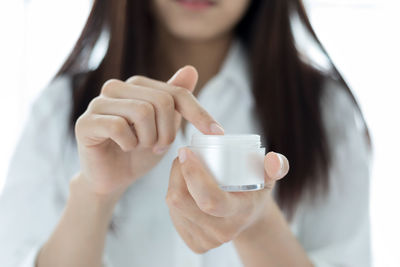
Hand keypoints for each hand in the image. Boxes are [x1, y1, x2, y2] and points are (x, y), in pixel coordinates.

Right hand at [74, 66, 223, 196]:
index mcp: (137, 85)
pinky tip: (125, 148)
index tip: (217, 133)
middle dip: (168, 132)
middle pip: (162, 101)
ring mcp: (98, 103)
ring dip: (149, 139)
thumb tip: (191, 68)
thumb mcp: (166, 126)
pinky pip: (119, 127)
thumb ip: (176, 99)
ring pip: (142, 112)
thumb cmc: (141, 151)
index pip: (177, 92)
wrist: (113, 177)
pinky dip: (129, 144)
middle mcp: (116, 87)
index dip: (199, 113)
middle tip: (159, 146)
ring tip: (143, 147)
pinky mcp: (85, 122)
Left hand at [166, 148, 288, 252]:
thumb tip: (273, 160)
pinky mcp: (194, 243)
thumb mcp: (268, 177)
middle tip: (184, 155)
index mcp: (239, 213)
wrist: (248, 219)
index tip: (186, 151)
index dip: (192, 173)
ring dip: (173, 181)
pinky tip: (183, 185)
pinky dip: (174, 194)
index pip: (209, 198)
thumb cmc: (255, 192)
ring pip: (174, 206)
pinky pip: (173, 214)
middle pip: (182, 201)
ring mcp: (206, 240)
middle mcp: (221, 232)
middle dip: (177, 172)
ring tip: (184, 167)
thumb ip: (276, 166)